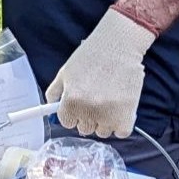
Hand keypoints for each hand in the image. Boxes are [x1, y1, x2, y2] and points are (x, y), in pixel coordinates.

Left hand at [45, 8, 156, 138]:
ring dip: (104, 122)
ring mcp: (109, 114)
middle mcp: (89, 110)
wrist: (117, 45)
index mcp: (71, 101)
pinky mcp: (128, 114)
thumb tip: (51, 106)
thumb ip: (55, 92)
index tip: (76, 108)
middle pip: (85, 129)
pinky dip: (120, 125)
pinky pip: (121, 132)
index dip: (71, 114)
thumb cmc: (91, 56)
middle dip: (87, 118)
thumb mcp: (65, 72)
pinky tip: (119, 111)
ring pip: (103, 132)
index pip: (67, 122)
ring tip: (107, 104)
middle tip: (93, 102)